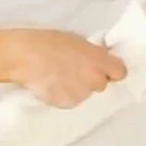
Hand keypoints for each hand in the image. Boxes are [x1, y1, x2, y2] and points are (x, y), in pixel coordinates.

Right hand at [6, 29, 127, 107]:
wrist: (24, 56)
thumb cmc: (49, 42)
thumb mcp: (78, 40)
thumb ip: (94, 52)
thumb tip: (104, 57)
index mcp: (99, 61)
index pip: (120, 72)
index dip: (112, 70)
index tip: (103, 68)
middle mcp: (94, 80)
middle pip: (102, 84)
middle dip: (92, 78)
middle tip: (75, 69)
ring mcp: (81, 94)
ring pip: (85, 93)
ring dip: (78, 87)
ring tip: (60, 76)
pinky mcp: (66, 104)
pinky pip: (71, 100)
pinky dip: (64, 94)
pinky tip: (53, 84)